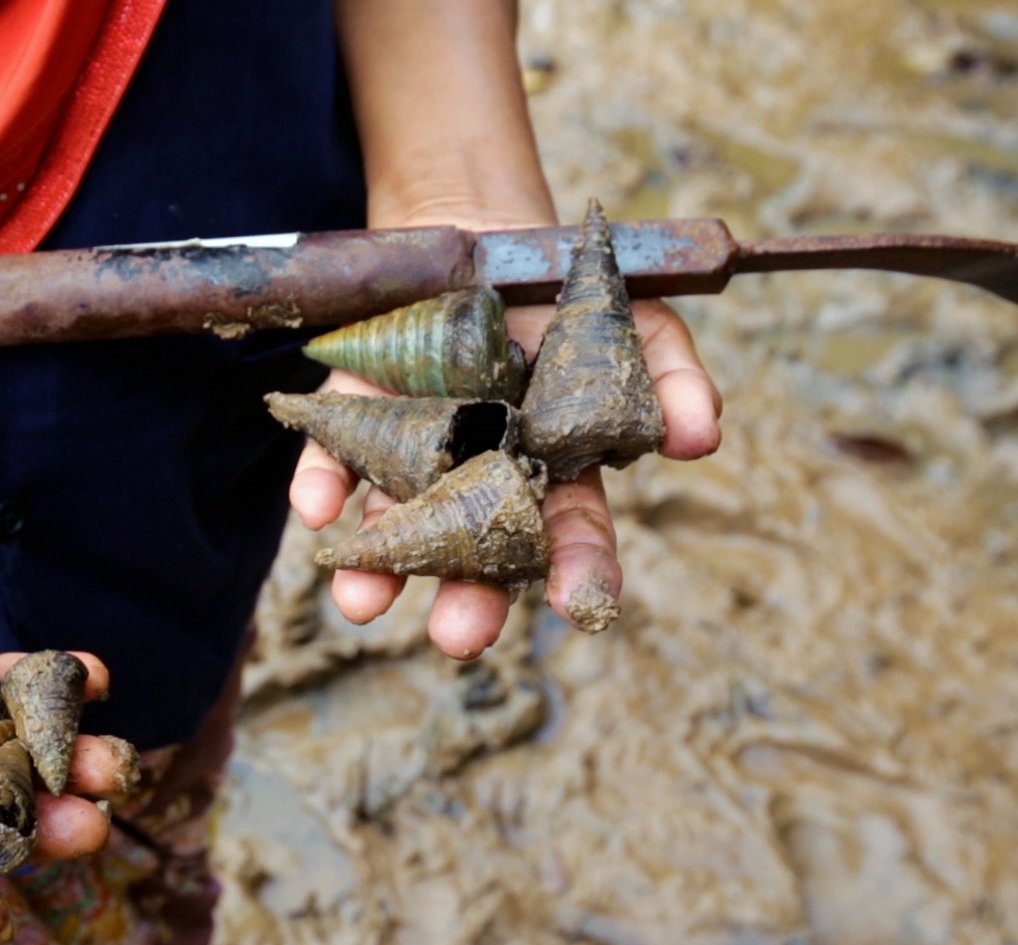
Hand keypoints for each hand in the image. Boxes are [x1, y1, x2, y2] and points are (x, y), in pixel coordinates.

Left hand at [288, 295, 722, 658]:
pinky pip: (334, 455)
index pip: (570, 537)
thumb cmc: (569, 299)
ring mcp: (415, 450)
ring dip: (377, 565)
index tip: (579, 606)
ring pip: (395, 522)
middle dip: (468, 598)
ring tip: (361, 600)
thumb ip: (672, 379)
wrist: (489, 234)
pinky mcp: (357, 411)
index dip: (577, 571)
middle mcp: (478, 480)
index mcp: (553, 474)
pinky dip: (320, 483)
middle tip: (460, 636)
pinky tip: (315, 509)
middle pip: (475, 552)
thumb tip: (703, 436)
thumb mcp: (637, 325)